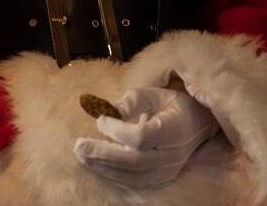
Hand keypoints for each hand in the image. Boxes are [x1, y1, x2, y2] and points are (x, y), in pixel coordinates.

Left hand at [74, 87, 219, 187]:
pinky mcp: (160, 177)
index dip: (116, 130)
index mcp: (172, 129)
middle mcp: (171, 153)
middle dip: (103, 154)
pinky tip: (97, 164)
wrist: (196, 124)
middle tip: (77, 146)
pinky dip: (114, 174)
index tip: (100, 118)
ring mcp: (167, 169)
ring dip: (104, 167)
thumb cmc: (170, 104)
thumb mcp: (153, 93)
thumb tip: (108, 111)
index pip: (141, 137)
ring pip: (133, 176)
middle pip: (134, 161)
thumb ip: (132, 101)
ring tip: (82, 155)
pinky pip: (135, 181)